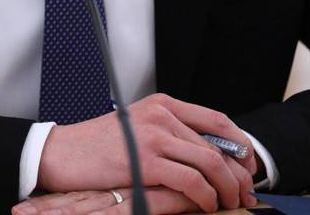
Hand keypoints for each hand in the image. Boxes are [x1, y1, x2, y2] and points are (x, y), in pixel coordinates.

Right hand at [36, 94, 258, 211]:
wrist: (61, 153)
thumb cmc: (96, 147)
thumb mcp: (138, 129)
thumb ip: (170, 136)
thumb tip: (206, 158)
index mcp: (163, 104)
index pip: (216, 120)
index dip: (240, 144)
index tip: (248, 165)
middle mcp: (163, 115)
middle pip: (217, 145)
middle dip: (238, 174)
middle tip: (245, 194)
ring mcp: (155, 136)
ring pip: (210, 163)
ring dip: (227, 188)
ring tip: (230, 203)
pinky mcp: (147, 161)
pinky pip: (191, 180)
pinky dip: (206, 196)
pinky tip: (207, 205)